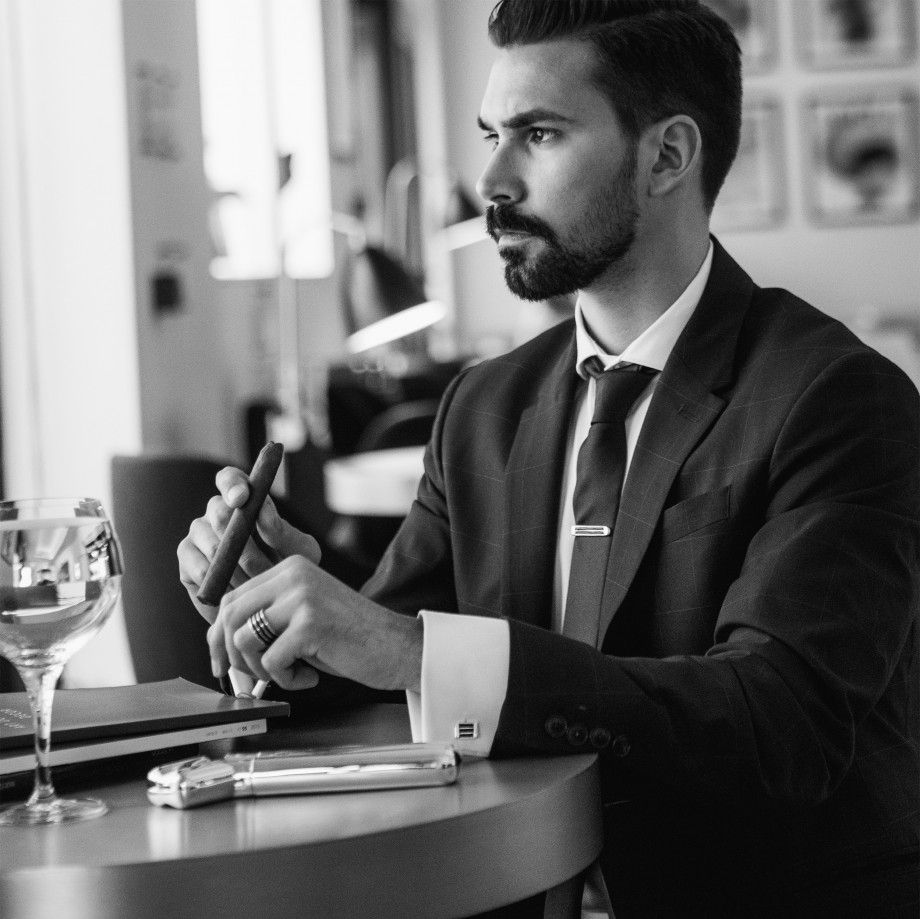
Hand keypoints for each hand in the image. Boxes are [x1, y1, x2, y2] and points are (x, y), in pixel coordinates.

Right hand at [177, 465, 320, 623]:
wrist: (271, 605)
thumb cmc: (289, 570)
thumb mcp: (299, 551)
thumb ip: (283, 531)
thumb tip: (262, 509)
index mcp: (246, 499)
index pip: (230, 479)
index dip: (233, 485)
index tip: (242, 499)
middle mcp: (217, 510)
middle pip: (220, 513)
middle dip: (247, 545)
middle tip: (267, 568)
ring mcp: (198, 533)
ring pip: (214, 546)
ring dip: (240, 569)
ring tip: (259, 585)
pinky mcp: (186, 559)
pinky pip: (201, 568)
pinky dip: (223, 583)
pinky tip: (238, 592)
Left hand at [209, 556, 422, 692]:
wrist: (398, 646)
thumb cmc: (351, 637)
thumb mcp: (304, 615)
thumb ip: (268, 617)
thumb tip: (222, 643)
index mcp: (290, 568)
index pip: (231, 598)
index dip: (217, 635)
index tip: (221, 663)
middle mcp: (294, 575)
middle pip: (230, 616)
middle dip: (232, 656)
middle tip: (247, 679)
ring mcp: (303, 597)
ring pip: (245, 639)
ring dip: (261, 670)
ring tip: (289, 674)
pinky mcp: (311, 623)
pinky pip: (271, 661)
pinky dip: (286, 680)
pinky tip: (309, 678)